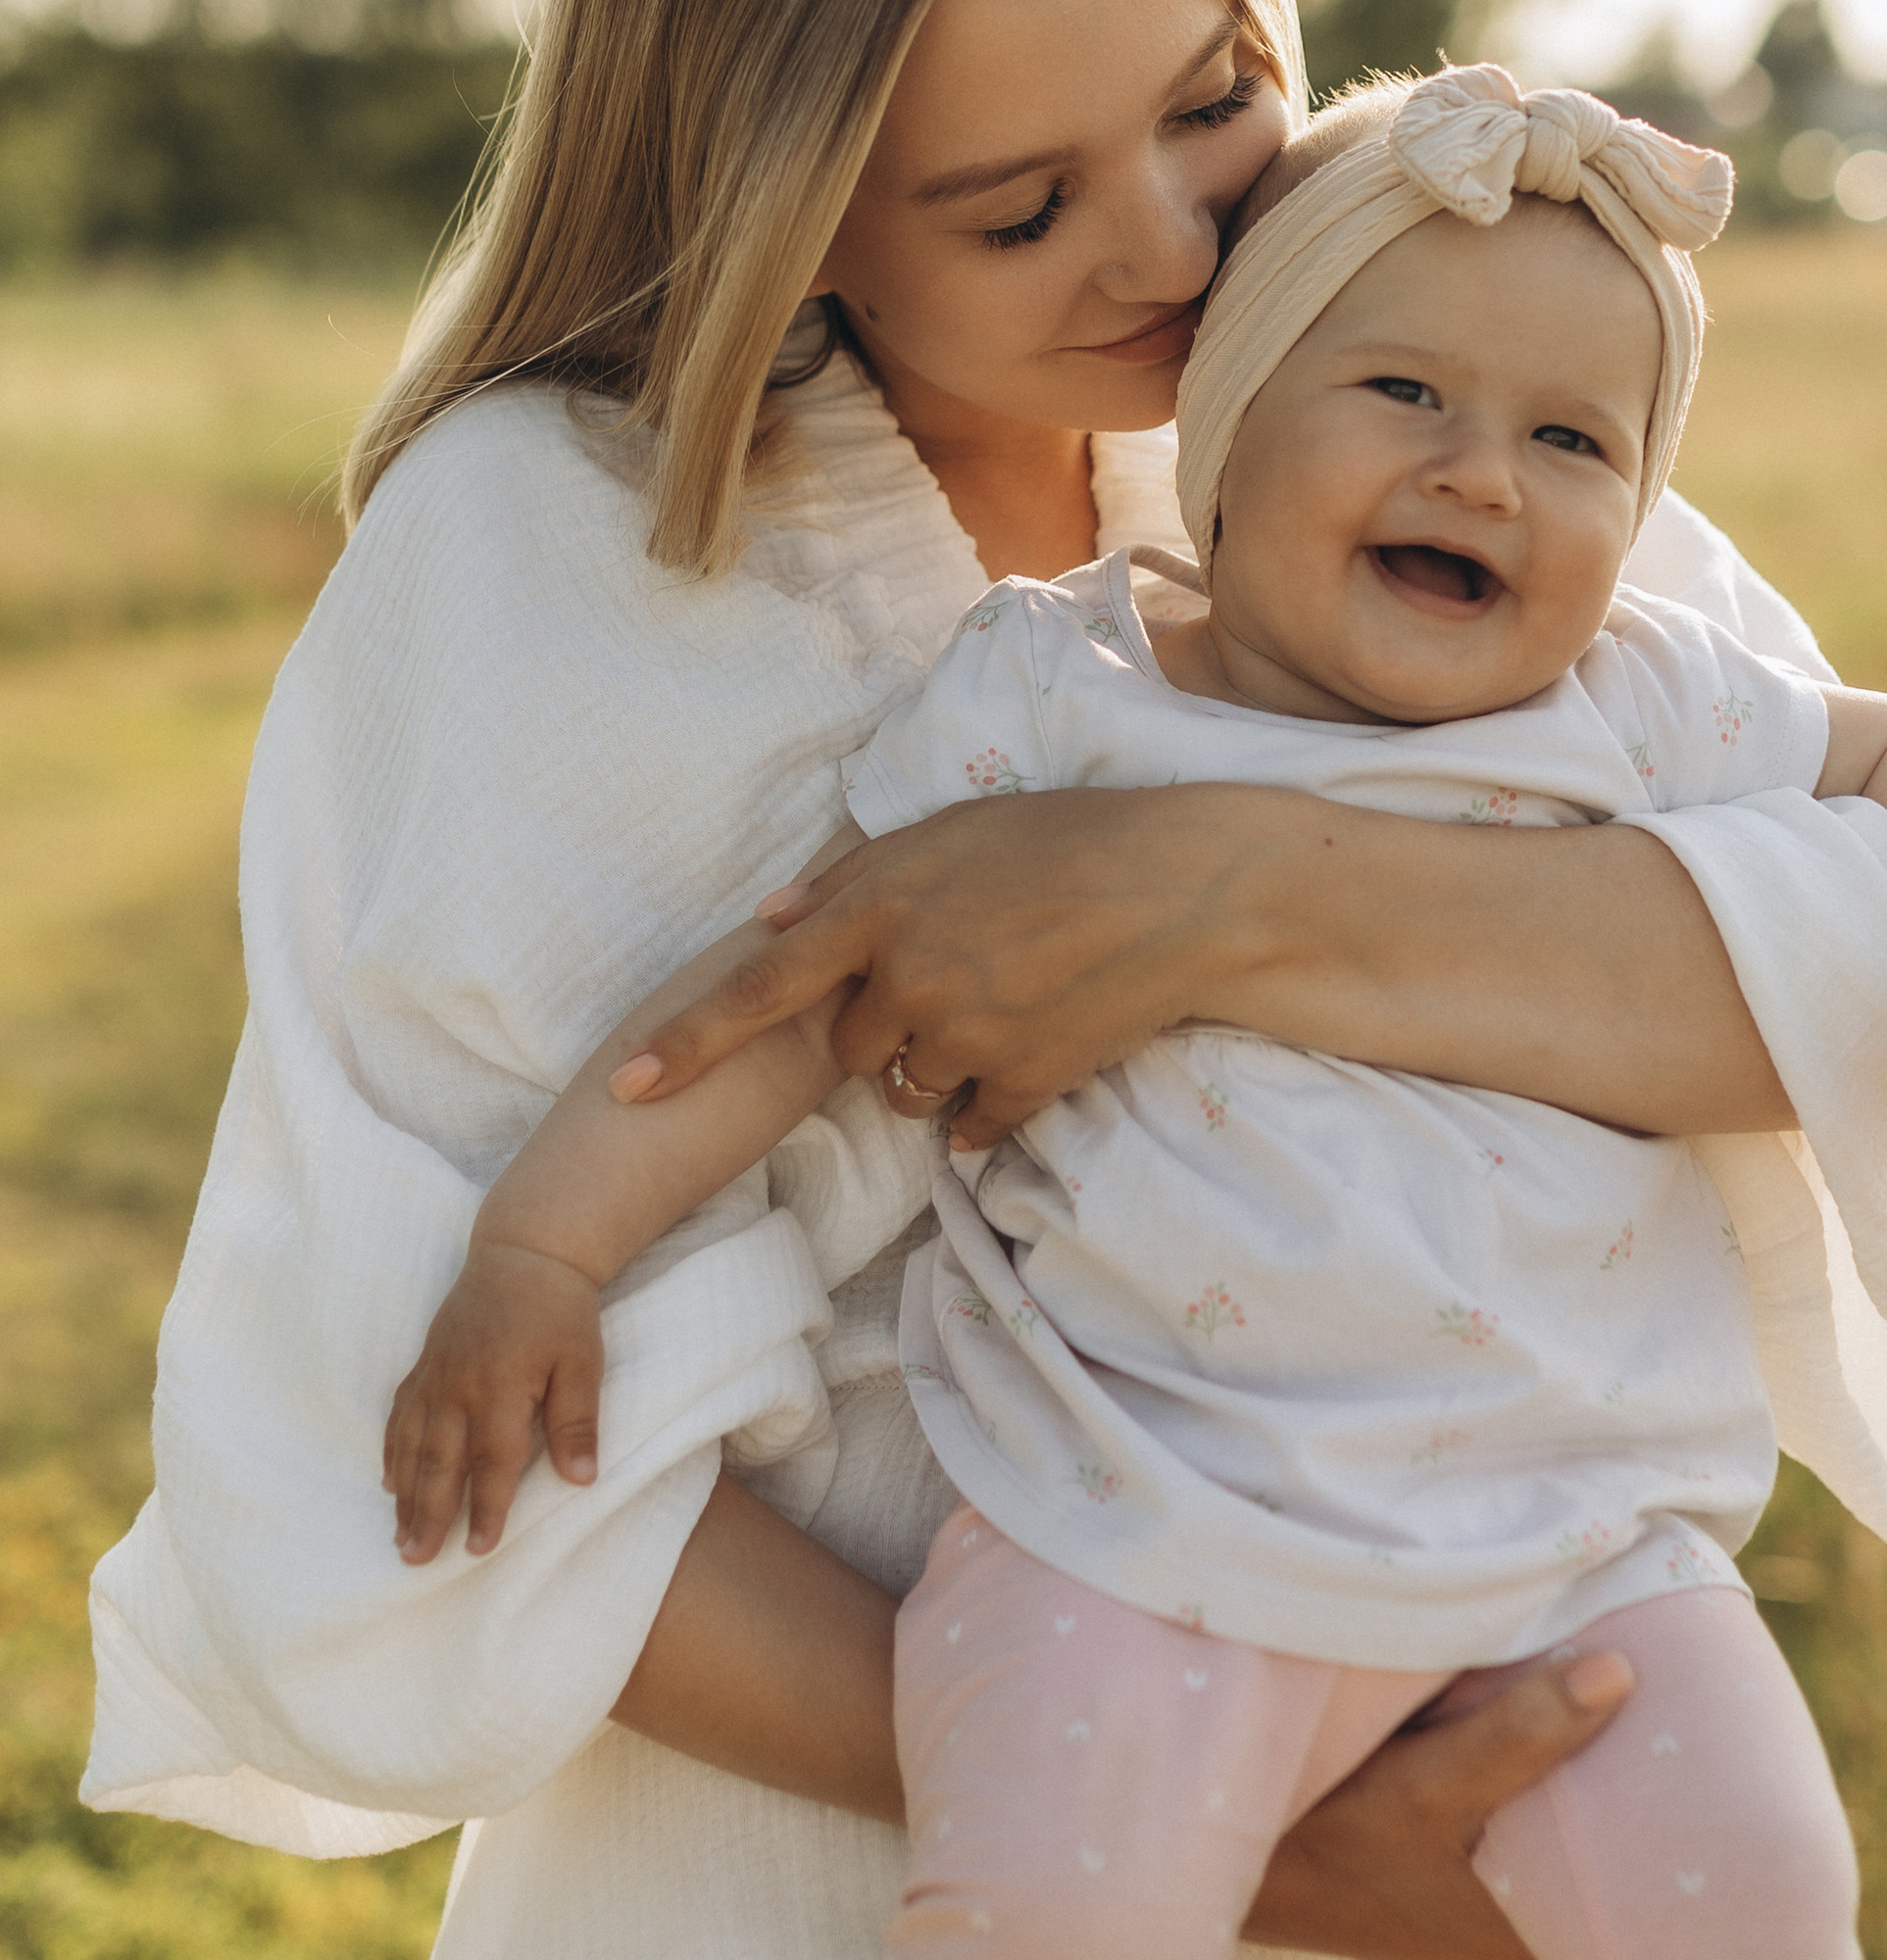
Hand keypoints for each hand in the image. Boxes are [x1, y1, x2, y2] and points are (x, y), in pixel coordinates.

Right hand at [384, 1242, 606, 1562]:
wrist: (523, 1253)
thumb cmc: (561, 1312)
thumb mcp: (583, 1364)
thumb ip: (576, 1423)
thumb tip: (581, 1481)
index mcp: (500, 1389)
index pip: (493, 1462)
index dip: (487, 1508)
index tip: (479, 1549)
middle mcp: (458, 1387)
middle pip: (440, 1463)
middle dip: (429, 1515)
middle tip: (416, 1559)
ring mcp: (435, 1376)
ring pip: (413, 1446)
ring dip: (405, 1494)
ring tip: (400, 1537)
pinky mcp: (424, 1365)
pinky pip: (400, 1416)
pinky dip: (393, 1452)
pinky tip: (389, 1482)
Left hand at [616, 790, 1275, 1151]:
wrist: (1184, 886)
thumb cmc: (1063, 840)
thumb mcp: (946, 832)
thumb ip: (852, 881)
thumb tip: (771, 920)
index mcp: (879, 905)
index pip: (759, 986)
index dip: (689, 1043)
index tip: (627, 1088)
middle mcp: (910, 976)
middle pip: (841, 1051)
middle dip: (872, 1033)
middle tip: (943, 984)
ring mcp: (969, 1034)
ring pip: (903, 1092)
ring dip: (929, 1069)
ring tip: (997, 1008)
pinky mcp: (1025, 1080)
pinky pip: (969, 1127)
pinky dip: (986, 1105)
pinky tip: (1030, 1050)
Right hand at [1241, 1651, 1635, 1959]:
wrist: (1224, 1848)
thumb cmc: (1324, 1837)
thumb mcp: (1428, 1783)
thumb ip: (1522, 1734)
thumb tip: (1621, 1674)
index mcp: (1535, 1954)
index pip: (1636, 1886)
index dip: (1663, 1808)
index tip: (1691, 1735)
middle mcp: (1520, 1952)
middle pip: (1598, 1855)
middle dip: (1619, 1781)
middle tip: (1657, 1702)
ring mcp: (1484, 1923)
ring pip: (1555, 1837)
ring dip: (1568, 1775)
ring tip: (1611, 1703)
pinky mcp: (1454, 1889)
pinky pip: (1519, 1828)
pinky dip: (1527, 1781)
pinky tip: (1541, 1727)